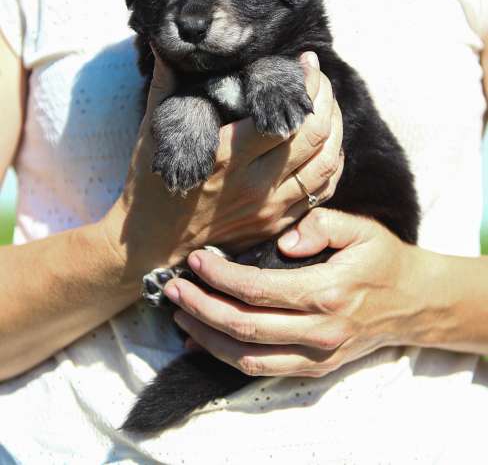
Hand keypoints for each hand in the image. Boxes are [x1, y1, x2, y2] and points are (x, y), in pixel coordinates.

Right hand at [100, 51, 343, 281]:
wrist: (151, 248)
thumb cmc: (149, 191)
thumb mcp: (152, 136)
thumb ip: (165, 86)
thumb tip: (166, 45)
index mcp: (225, 157)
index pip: (284, 116)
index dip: (304, 84)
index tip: (306, 62)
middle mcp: (255, 185)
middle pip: (314, 137)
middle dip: (325, 99)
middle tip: (319, 79)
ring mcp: (270, 209)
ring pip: (327, 164)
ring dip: (336, 129)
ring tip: (327, 105)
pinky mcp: (277, 224)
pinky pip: (321, 193)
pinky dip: (333, 163)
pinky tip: (328, 144)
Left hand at [164, 209, 425, 376]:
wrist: (411, 303)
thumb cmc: (381, 260)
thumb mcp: (360, 229)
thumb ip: (322, 226)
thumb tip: (283, 241)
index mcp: (327, 293)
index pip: (258, 289)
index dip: (220, 277)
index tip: (196, 260)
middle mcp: (319, 331)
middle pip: (244, 327)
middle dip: (200, 308)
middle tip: (172, 290)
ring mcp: (316, 356)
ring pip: (246, 357)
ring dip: (206, 337)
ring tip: (179, 315)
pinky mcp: (314, 369)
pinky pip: (261, 370)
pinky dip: (226, 359)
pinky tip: (202, 342)